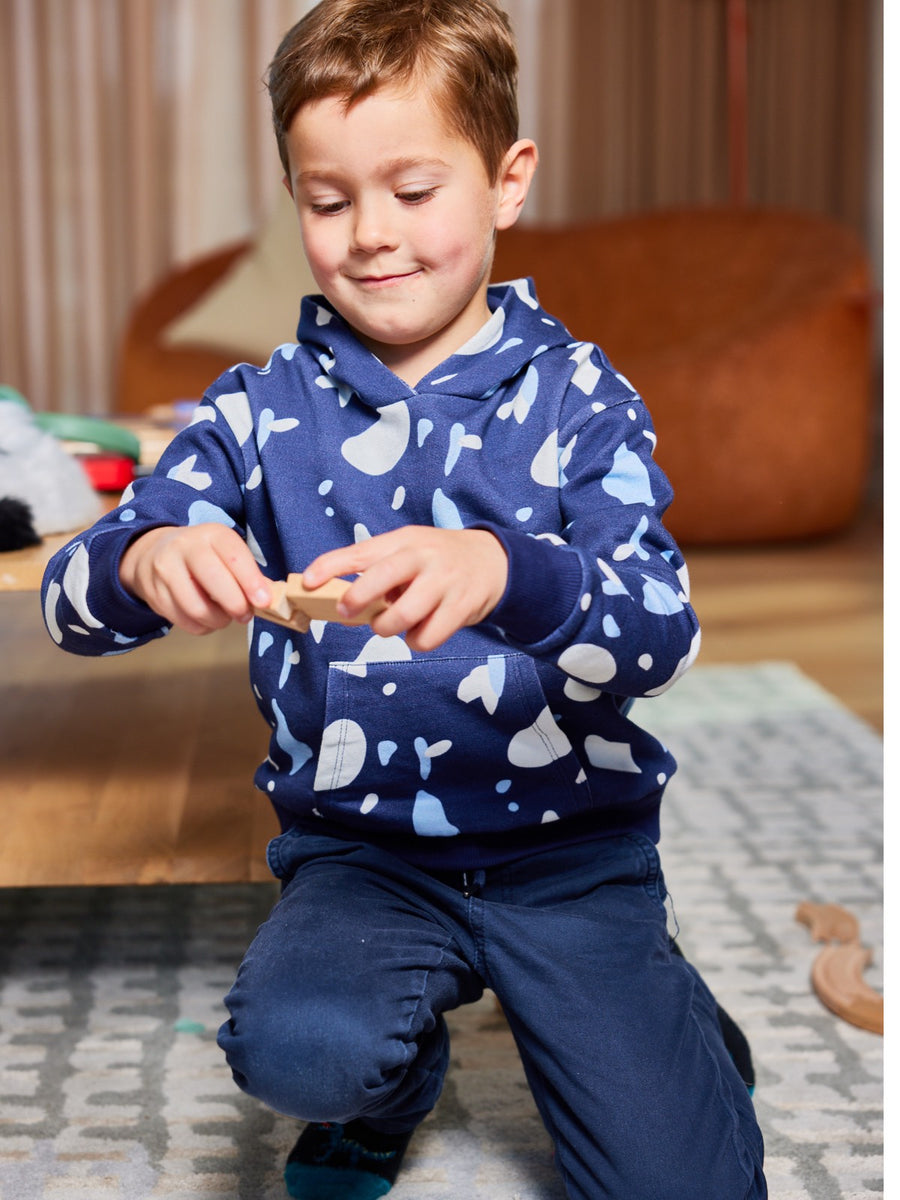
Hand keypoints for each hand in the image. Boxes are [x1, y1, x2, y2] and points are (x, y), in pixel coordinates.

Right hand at [119, 523, 271, 635]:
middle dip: (236, 605)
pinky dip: (201, 627)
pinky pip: (183, 621)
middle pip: (214, 581)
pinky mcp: (154, 594)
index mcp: (211, 534)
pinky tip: (207, 620)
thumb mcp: (226, 551)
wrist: (155, 552)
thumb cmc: (205, 555)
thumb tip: (270, 598)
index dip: (251, 581)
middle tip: (245, 615)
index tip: (264, 601)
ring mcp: (165, 570)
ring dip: (218, 621)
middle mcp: (185, 547)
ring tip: (224, 617)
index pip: (234, 556)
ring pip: (197, 608)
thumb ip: (248, 573)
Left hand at [302, 527, 508, 651]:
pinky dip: (415, 641)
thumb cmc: (437, 560)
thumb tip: (340, 601)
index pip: (360, 551)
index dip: (331, 566)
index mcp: (404, 541)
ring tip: (389, 624)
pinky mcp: (461, 608)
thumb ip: (379, 569)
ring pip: (402, 616)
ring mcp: (444, 582)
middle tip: (347, 612)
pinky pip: (425, 638)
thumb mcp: (409, 550)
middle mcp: (423, 557)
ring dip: (386, 628)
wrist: (493, 562)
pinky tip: (420, 630)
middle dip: (357, 599)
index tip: (307, 581)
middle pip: (381, 577)